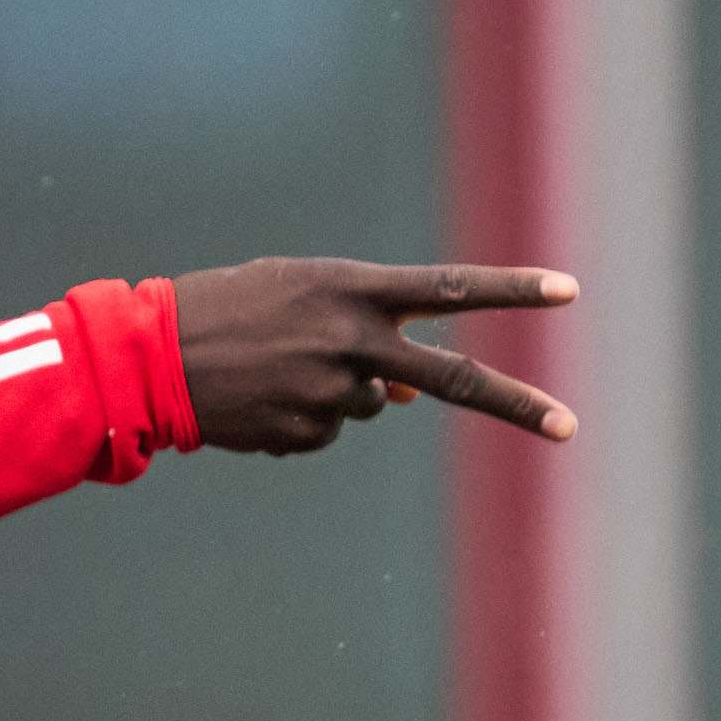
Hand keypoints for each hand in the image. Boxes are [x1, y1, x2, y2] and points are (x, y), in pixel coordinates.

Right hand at [171, 260, 577, 454]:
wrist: (149, 357)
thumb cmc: (231, 309)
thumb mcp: (301, 298)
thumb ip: (367, 329)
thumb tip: (411, 398)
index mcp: (353, 289)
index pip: (451, 287)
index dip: (512, 288)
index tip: (569, 290)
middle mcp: (353, 340)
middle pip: (453, 378)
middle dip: (517, 404)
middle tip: (570, 427)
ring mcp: (333, 392)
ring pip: (373, 404)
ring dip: (339, 391)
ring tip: (276, 369)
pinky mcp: (307, 433)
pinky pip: (329, 431)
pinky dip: (304, 418)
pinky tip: (260, 398)